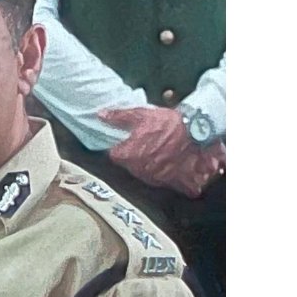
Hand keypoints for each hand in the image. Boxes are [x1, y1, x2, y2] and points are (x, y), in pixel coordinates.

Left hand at [99, 106, 222, 197]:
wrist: (195, 131)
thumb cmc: (167, 123)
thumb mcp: (140, 114)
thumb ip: (118, 117)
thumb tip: (101, 116)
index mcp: (129, 156)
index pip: (114, 155)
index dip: (119, 147)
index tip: (125, 141)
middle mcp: (140, 170)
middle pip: (130, 166)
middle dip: (134, 156)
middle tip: (145, 143)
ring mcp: (157, 178)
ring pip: (146, 174)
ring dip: (149, 165)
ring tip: (159, 150)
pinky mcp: (173, 182)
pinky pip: (166, 182)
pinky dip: (167, 175)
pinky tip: (170, 164)